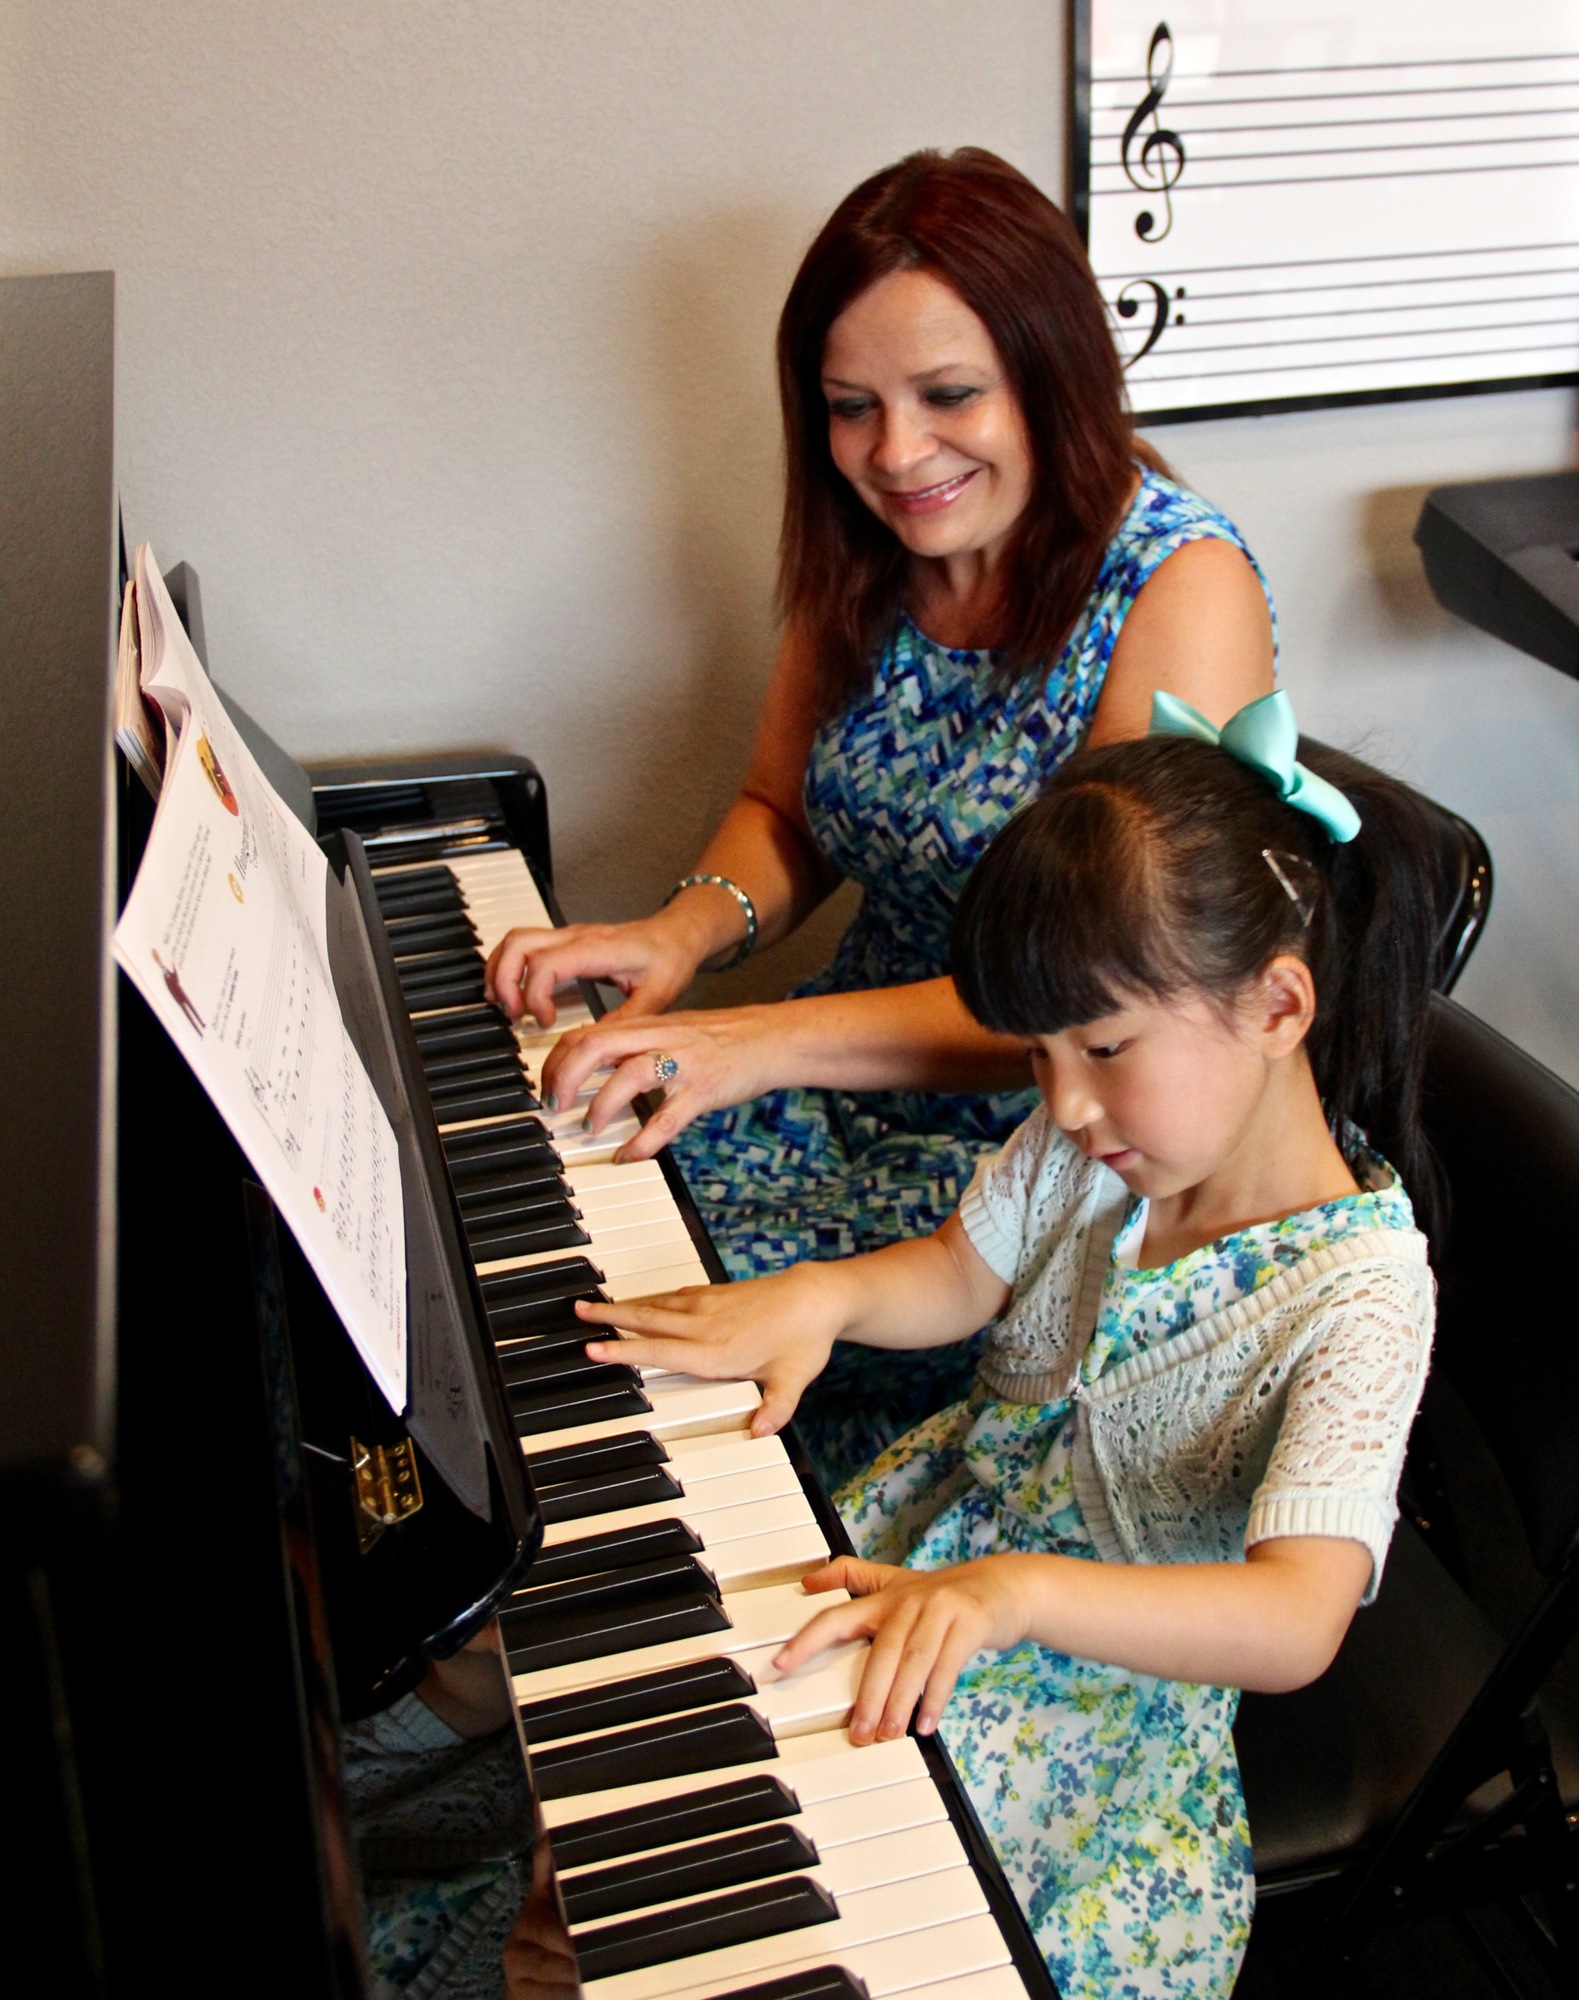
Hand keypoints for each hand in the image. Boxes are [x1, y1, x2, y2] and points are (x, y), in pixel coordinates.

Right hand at [484, 915, 699, 1028]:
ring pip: (516, 940)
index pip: (545, 964)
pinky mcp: (566, 941)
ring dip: (501, 971)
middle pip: (519, 944)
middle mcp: (577, 936)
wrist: (677, 935)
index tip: (546, 1023)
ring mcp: (569, 935)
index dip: (535, 996)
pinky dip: (510, 966)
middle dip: (506, 981)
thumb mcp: (655, 998)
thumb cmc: (669, 960)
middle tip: (515, 1015)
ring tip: (506, 1005)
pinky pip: (525, 944)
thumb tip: (593, 1048)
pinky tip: (513, 992)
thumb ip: (623, 1022)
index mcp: (598, 949)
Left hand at [542, 1003, 783, 1161]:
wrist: (770, 1038)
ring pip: (630, 1076)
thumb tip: (594, 1059)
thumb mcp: (670, 1030)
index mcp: (646, 1025)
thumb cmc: (721, 1038)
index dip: (558, 1060)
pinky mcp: (703, 1090)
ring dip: (600, 1105)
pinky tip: (629, 1156)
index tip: (548, 1086)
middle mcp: (659, 1038)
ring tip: (590, 1129)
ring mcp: (682, 1063)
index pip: (587, 1033)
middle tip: (554, 1105)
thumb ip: (634, 1042)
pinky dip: (643, 1141)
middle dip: (565, 1077)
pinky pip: (667, 1119)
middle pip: (596, 1046)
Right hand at [578, 1262, 845, 1433]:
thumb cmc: (804, 1338)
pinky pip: (673, 1296)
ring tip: (595, 1305)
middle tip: (578, 1313)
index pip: (660, 1352)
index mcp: (716, 1352)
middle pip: (648, 1320)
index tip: (596, 1347)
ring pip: (657, 1305)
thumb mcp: (793, 1380)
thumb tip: (761, 1432)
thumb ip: (775, 1407)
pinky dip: (651, 1298)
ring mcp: (708, 1306)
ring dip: (625, 1305)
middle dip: (610, 1317)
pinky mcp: (715, 1294)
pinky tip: (642, 1301)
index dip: (626, 1350)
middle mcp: (705, 1326)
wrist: (816, 1296)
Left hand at [772, 1553, 1032, 1741]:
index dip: (807, 1638)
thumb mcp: (896, 1581)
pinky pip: (947, 1667)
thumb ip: (852, 1578)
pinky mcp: (969, 1624)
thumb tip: (807, 1581)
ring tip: (889, 1735)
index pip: (837, 1615)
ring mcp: (940, 1610)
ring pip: (914, 1662)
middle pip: (881, 1651)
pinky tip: (925, 1724)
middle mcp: (909, 1601)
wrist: (1002, 1586)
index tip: (782, 1664)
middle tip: (858, 1733)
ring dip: (900, 1702)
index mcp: (885, 1596)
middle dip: (868, 1695)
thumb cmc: (942, 1594)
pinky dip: (935, 1698)